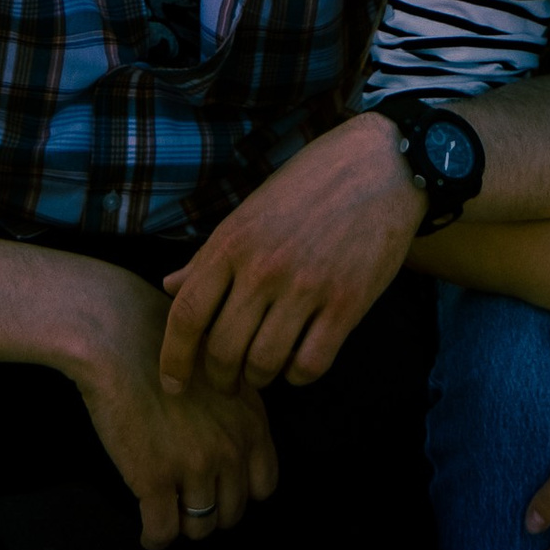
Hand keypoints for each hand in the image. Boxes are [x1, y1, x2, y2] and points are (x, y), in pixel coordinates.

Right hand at [68, 272, 279, 548]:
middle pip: (233, 512)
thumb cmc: (162, 343)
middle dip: (212, 511)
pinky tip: (147, 529)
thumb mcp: (222, 370)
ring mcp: (194, 466)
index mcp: (251, 421)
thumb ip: (236, 410)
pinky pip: (162, 533)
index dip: (240, 490)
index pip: (264, 485)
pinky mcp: (155, 479)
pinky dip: (154, 538)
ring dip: (184, 525)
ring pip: (199, 528)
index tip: (220, 488)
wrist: (116, 335)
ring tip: (169, 514)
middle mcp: (231, 448)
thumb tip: (235, 451)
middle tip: (188, 501)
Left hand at [158, 113, 423, 395]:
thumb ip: (210, 255)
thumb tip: (169, 287)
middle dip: (219, 377)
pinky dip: (298, 376)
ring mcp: (306, 286)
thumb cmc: (310, 183)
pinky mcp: (347, 303)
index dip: (174, 359)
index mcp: (233, 240)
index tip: (173, 385)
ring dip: (258, 378)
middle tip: (227, 381)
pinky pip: (310, 364)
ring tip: (261, 372)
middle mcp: (264, 266)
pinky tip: (298, 362)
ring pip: (264, 364)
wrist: (381, 164)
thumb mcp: (251, 210)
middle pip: (223, 349)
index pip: (187, 314)